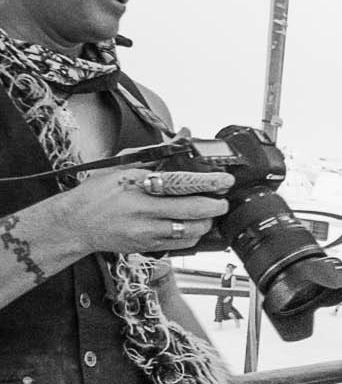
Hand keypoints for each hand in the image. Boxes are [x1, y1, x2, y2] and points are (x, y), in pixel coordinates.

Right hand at [51, 166, 229, 254]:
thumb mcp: (120, 166)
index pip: (180, 182)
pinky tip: (194, 226)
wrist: (75, 224)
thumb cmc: (96, 194)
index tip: (224, 181)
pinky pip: (181, 244)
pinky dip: (193, 235)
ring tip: (209, 214)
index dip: (207, 182)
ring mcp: (145, 231)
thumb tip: (181, 137)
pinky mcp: (147, 246)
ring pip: (190, 230)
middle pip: (192, 210)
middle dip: (216, 206)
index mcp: (137, 184)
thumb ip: (153, 153)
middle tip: (223, 201)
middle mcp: (142, 209)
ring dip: (206, 222)